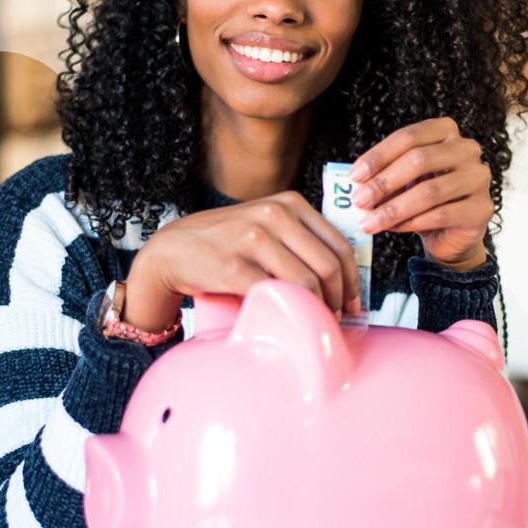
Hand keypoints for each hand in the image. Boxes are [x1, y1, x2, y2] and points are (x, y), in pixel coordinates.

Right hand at [126, 191, 362, 326]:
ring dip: (319, 309)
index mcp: (289, 203)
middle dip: (340, 299)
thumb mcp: (266, 224)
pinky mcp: (233, 266)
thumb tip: (343, 277)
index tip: (354, 303)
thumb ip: (300, 238)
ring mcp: (252, 238)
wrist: (172, 249)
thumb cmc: (226, 242)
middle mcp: (273, 214)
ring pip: (307, 281)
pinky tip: (293, 322)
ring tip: (318, 324)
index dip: (352, 279)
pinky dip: (291, 312)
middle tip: (339, 320)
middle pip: (327, 265)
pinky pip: (276, 293)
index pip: (339, 244)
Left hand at [348, 116, 492, 269]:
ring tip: (370, 221)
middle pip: (419, 160)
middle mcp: (467, 149)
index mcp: (446, 131)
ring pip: (429, 191)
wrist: (451, 233)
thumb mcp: (403, 180)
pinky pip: (442, 215)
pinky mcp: (482, 208)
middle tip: (359, 200)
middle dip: (384, 182)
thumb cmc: (425, 199)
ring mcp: (478, 178)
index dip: (379, 156)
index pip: (409, 136)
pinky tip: (393, 228)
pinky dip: (413, 222)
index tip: (355, 176)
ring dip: (394, 208)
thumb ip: (385, 175)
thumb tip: (357, 184)